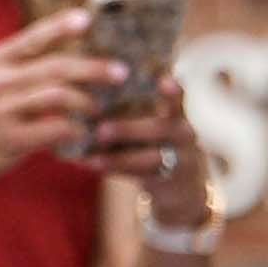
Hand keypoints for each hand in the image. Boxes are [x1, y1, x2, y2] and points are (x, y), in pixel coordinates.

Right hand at [0, 7, 120, 197]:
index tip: (87, 19)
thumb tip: (67, 57)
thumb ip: (20, 67)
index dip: (61, 26)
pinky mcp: (11, 138)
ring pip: (60, 96)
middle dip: (94, 68)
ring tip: (99, 107)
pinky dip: (74, 129)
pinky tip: (80, 132)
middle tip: (121, 72)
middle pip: (57, 67)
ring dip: (87, 101)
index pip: (33, 37)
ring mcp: (3, 109)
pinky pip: (55, 129)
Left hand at [86, 74, 211, 225]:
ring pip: (152, 157)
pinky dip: (117, 171)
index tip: (164, 81)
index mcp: (175, 112)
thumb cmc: (153, 140)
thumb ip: (130, 105)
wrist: (179, 185)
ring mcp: (181, 158)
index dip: (172, 90)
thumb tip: (85, 85)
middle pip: (159, 129)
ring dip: (119, 157)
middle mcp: (182, 132)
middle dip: (128, 129)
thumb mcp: (149, 120)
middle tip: (100, 131)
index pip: (176, 97)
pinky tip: (94, 165)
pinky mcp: (171, 179)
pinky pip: (144, 176)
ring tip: (93, 156)